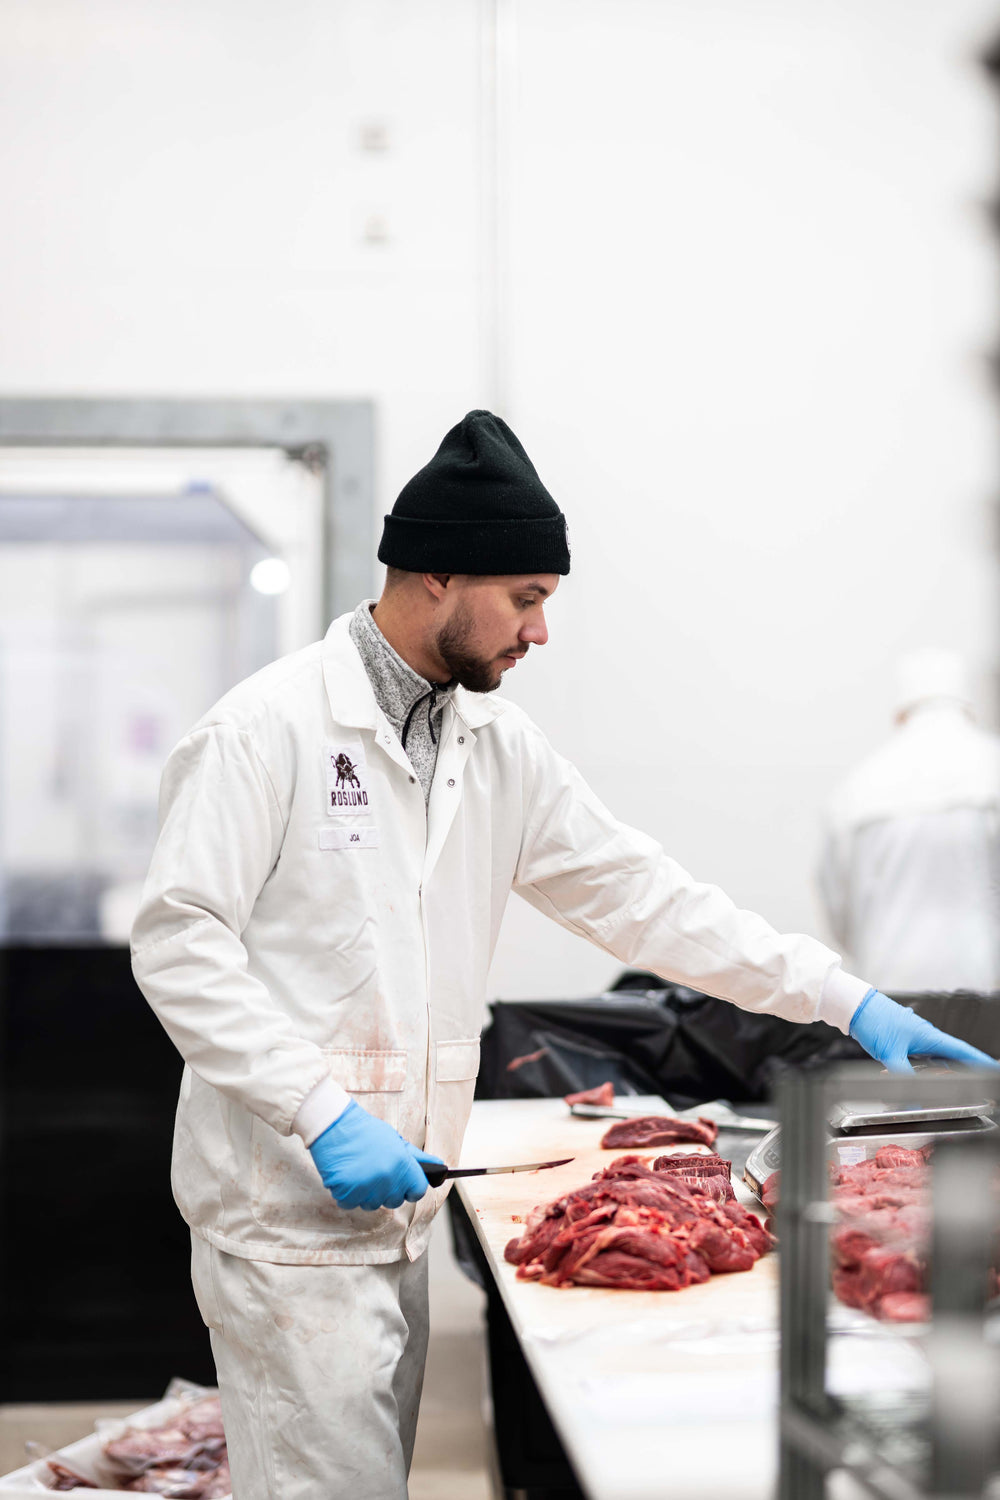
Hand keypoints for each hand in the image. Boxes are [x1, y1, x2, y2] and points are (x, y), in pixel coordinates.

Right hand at [308, 1100, 443, 1210]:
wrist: (334, 1124)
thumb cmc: (366, 1131)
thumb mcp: (396, 1140)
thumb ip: (417, 1158)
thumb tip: (439, 1166)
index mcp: (402, 1165)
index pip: (418, 1191)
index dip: (411, 1188)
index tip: (405, 1184)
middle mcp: (386, 1178)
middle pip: (394, 1201)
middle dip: (387, 1190)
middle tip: (376, 1172)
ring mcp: (365, 1187)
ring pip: (371, 1204)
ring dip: (366, 1193)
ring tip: (360, 1171)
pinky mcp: (345, 1192)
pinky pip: (350, 1203)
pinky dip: (347, 1194)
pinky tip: (347, 1175)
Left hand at [849, 988, 998, 1073]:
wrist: (855, 1006)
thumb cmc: (873, 1020)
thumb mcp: (890, 1053)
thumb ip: (902, 1077)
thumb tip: (911, 1099)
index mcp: (929, 1037)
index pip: (963, 1051)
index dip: (981, 1062)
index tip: (995, 1069)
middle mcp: (926, 1036)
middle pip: (955, 1055)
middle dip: (970, 1068)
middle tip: (981, 1080)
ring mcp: (916, 1037)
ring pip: (939, 1056)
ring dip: (949, 1068)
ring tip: (961, 1080)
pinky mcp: (905, 1039)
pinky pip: (924, 1056)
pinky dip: (930, 1066)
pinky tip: (926, 1073)